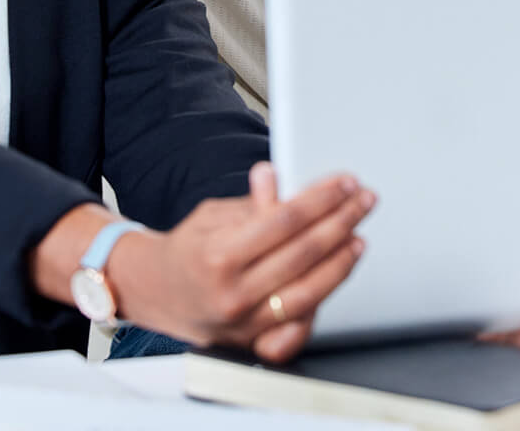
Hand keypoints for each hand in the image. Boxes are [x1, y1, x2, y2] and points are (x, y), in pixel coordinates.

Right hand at [109, 163, 374, 362]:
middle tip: (361, 201)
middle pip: (303, 254)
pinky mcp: (256, 342)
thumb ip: (248, 204)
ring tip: (357, 235)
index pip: (283, 221)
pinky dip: (324, 299)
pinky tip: (339, 273)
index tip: (343, 184)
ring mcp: (247, 323)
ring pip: (309, 291)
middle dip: (340, 221)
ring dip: (341, 260)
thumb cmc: (186, 251)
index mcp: (218, 255)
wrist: (158, 294)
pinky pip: (299, 325)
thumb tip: (272, 177)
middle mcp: (234, 293)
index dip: (320, 199)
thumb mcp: (209, 216)